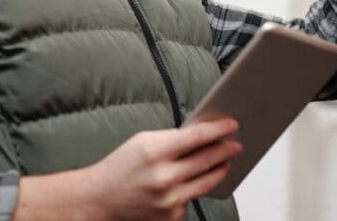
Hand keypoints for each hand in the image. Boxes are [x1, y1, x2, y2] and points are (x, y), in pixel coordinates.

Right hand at [88, 119, 241, 219]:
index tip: (232, 125)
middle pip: (207, 160)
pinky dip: (194, 189)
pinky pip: (192, 198)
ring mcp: (169, 199)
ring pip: (207, 182)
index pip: (197, 137)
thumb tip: (202, 135)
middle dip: (226, 150)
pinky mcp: (171, 216)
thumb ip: (172, 139)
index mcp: (154, 151)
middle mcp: (164, 177)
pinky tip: (192, 181)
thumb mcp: (142, 142)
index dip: (219, 130)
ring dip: (220, 169)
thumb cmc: (120, 168)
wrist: (100, 200)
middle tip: (236, 144)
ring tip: (226, 161)